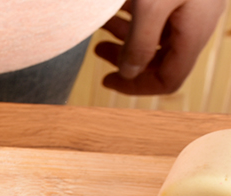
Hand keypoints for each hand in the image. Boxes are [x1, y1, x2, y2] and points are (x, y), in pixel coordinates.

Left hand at [95, 0, 225, 94]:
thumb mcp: (151, 5)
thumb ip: (139, 43)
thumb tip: (127, 73)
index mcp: (192, 36)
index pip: (167, 81)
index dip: (135, 87)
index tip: (106, 81)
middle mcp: (197, 25)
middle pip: (160, 59)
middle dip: (125, 58)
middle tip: (98, 49)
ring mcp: (196, 8)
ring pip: (159, 35)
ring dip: (128, 34)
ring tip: (104, 23)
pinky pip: (165, 14)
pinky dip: (140, 15)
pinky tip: (120, 6)